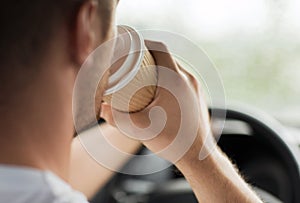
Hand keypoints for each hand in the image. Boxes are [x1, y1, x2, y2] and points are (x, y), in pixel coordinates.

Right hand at [101, 40, 210, 162]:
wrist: (199, 156)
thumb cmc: (173, 141)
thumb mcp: (140, 129)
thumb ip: (116, 118)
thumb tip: (101, 108)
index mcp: (176, 79)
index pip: (160, 48)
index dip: (144, 43)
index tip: (131, 46)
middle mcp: (188, 79)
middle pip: (166, 57)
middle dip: (149, 56)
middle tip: (133, 62)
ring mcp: (195, 87)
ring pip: (175, 68)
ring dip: (160, 67)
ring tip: (144, 75)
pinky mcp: (197, 96)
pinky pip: (182, 78)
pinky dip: (169, 77)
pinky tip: (159, 89)